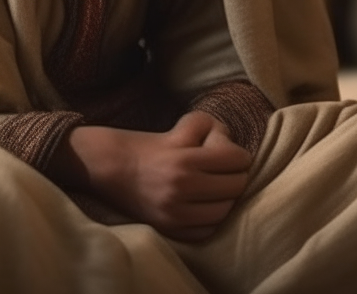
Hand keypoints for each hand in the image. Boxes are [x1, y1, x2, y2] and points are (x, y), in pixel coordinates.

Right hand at [51, 112, 251, 240]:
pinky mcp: (169, 230)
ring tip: (218, 189)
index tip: (234, 155)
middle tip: (228, 171)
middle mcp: (181, 189)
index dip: (240, 156)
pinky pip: (206, 231)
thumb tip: (233, 144)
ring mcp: (175, 214)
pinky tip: (205, 206)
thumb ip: (214, 128)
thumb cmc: (154, 144)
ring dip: (227, 199)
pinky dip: (211, 219)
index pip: (236, 161)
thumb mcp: (184, 125)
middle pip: (235, 188)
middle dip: (236, 176)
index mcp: (186, 160)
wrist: (115, 168)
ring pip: (224, 211)